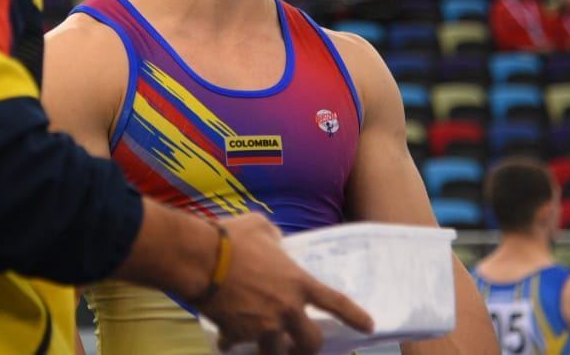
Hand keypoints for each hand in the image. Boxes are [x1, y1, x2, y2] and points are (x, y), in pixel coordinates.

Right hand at [198, 214, 373, 354]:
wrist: (201, 258)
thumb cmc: (231, 238)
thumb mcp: (260, 226)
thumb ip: (274, 238)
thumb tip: (275, 244)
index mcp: (297, 282)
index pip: (336, 303)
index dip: (355, 316)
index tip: (369, 327)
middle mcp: (286, 308)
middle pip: (311, 342)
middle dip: (308, 348)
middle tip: (300, 346)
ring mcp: (263, 325)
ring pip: (276, 352)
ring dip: (269, 350)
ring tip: (261, 347)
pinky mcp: (238, 335)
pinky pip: (236, 345)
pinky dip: (231, 344)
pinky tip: (224, 340)